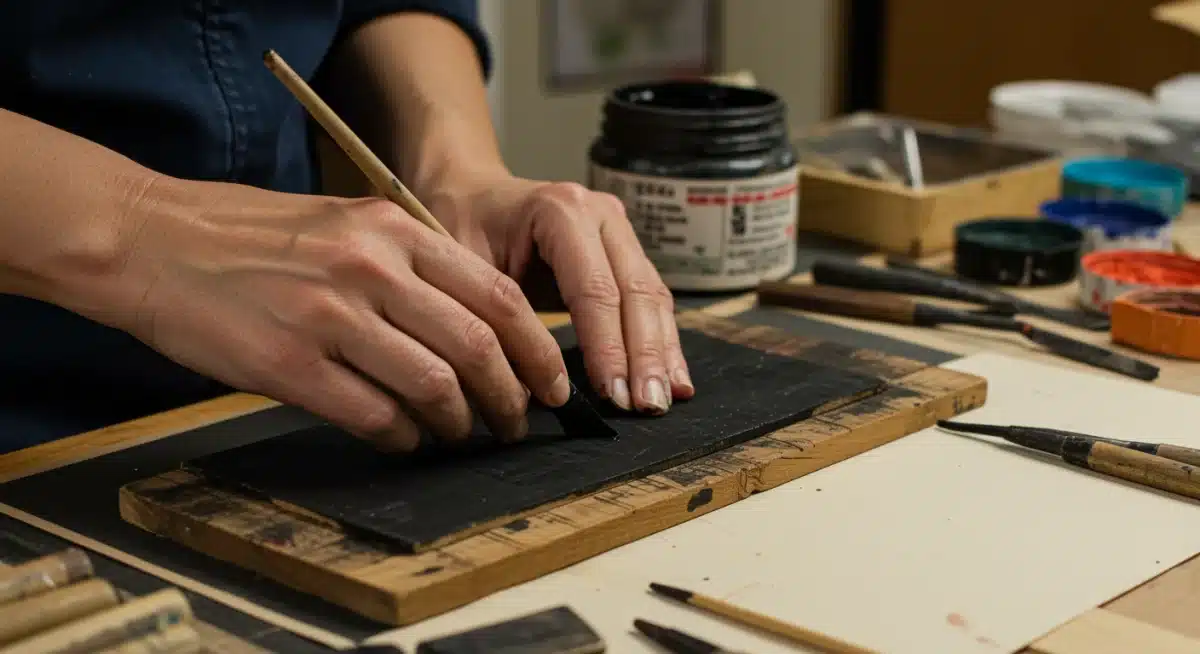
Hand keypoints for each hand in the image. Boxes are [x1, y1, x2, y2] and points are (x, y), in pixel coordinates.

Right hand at [102, 178, 571, 451]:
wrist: (155, 241)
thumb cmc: (251, 237)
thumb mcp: (345, 223)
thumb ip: (411, 265)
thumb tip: (476, 328)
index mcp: (394, 231)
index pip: (498, 297)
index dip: (536, 350)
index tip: (550, 383)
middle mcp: (372, 269)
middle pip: (478, 348)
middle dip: (511, 399)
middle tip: (516, 423)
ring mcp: (330, 317)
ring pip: (434, 387)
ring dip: (460, 425)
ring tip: (460, 435)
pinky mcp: (290, 366)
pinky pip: (375, 416)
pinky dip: (403, 437)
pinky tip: (404, 438)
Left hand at [424, 173, 694, 414]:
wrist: (471, 193)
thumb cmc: (460, 228)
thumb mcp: (463, 269)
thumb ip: (497, 320)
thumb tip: (534, 391)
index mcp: (559, 210)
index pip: (594, 289)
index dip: (607, 347)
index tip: (612, 396)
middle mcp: (600, 214)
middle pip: (635, 292)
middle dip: (644, 356)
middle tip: (648, 408)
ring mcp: (619, 230)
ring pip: (652, 296)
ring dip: (660, 353)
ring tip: (665, 400)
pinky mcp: (626, 252)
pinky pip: (650, 299)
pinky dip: (660, 341)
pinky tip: (672, 379)